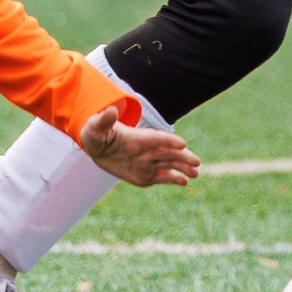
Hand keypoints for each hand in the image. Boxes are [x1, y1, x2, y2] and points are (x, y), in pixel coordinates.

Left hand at [79, 105, 198, 187]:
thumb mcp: (95, 126)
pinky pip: (161, 177)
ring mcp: (147, 162)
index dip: (167, 140)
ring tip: (196, 173)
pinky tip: (185, 181)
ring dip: (182, 168)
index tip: (182, 143)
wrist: (99, 148)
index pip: (154, 138)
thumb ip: (104, 120)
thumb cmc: (96, 133)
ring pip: (169, 164)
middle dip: (182, 156)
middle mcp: (145, 150)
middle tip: (196, 162)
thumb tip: (110, 109)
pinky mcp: (146, 175)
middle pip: (167, 152)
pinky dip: (173, 179)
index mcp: (135, 137)